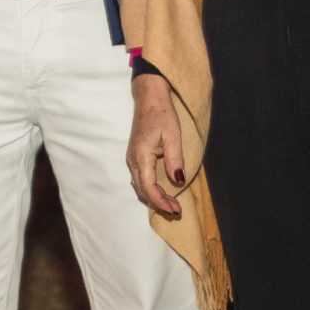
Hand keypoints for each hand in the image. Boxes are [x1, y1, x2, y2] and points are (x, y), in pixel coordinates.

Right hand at [127, 74, 187, 217]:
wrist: (149, 99)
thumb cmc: (162, 114)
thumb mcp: (172, 136)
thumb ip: (175, 160)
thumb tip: (178, 181)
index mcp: (141, 156)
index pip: (148, 187)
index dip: (161, 202)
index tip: (176, 210)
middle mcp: (133, 160)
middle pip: (142, 190)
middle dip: (159, 203)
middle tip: (177, 210)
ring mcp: (132, 159)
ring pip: (140, 186)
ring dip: (154, 197)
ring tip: (171, 204)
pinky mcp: (135, 157)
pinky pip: (140, 179)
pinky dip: (150, 189)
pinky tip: (162, 191)